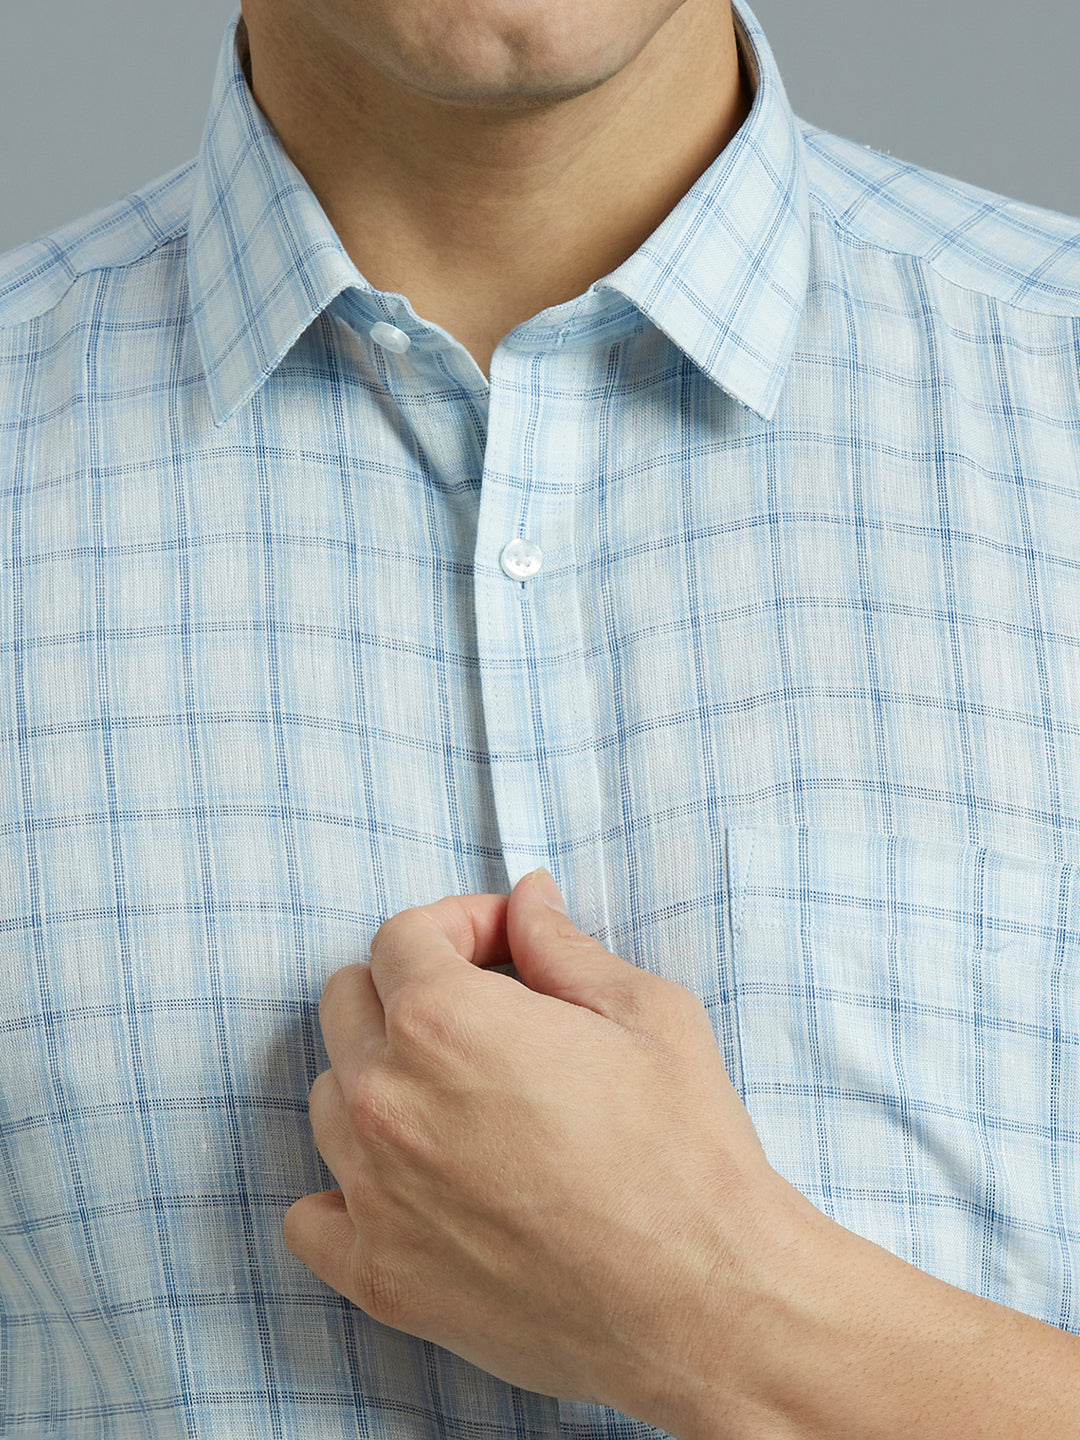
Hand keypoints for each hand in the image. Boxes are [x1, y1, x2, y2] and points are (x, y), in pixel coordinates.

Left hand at [284, 868, 794, 1428]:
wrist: (707, 1301)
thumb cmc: (687, 1150)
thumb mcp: (646, 1014)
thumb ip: (563, 946)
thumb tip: (528, 900)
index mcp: (443, 1019)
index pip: (399, 937)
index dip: (458, 926)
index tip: (503, 948)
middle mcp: (387, 1099)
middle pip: (348, 1006)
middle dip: (409, 991)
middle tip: (483, 1015)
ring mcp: (373, 1194)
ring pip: (331, 1100)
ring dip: (382, 1083)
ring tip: (460, 1103)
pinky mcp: (379, 1277)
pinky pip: (311, 1218)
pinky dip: (345, 1195)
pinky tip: (408, 1189)